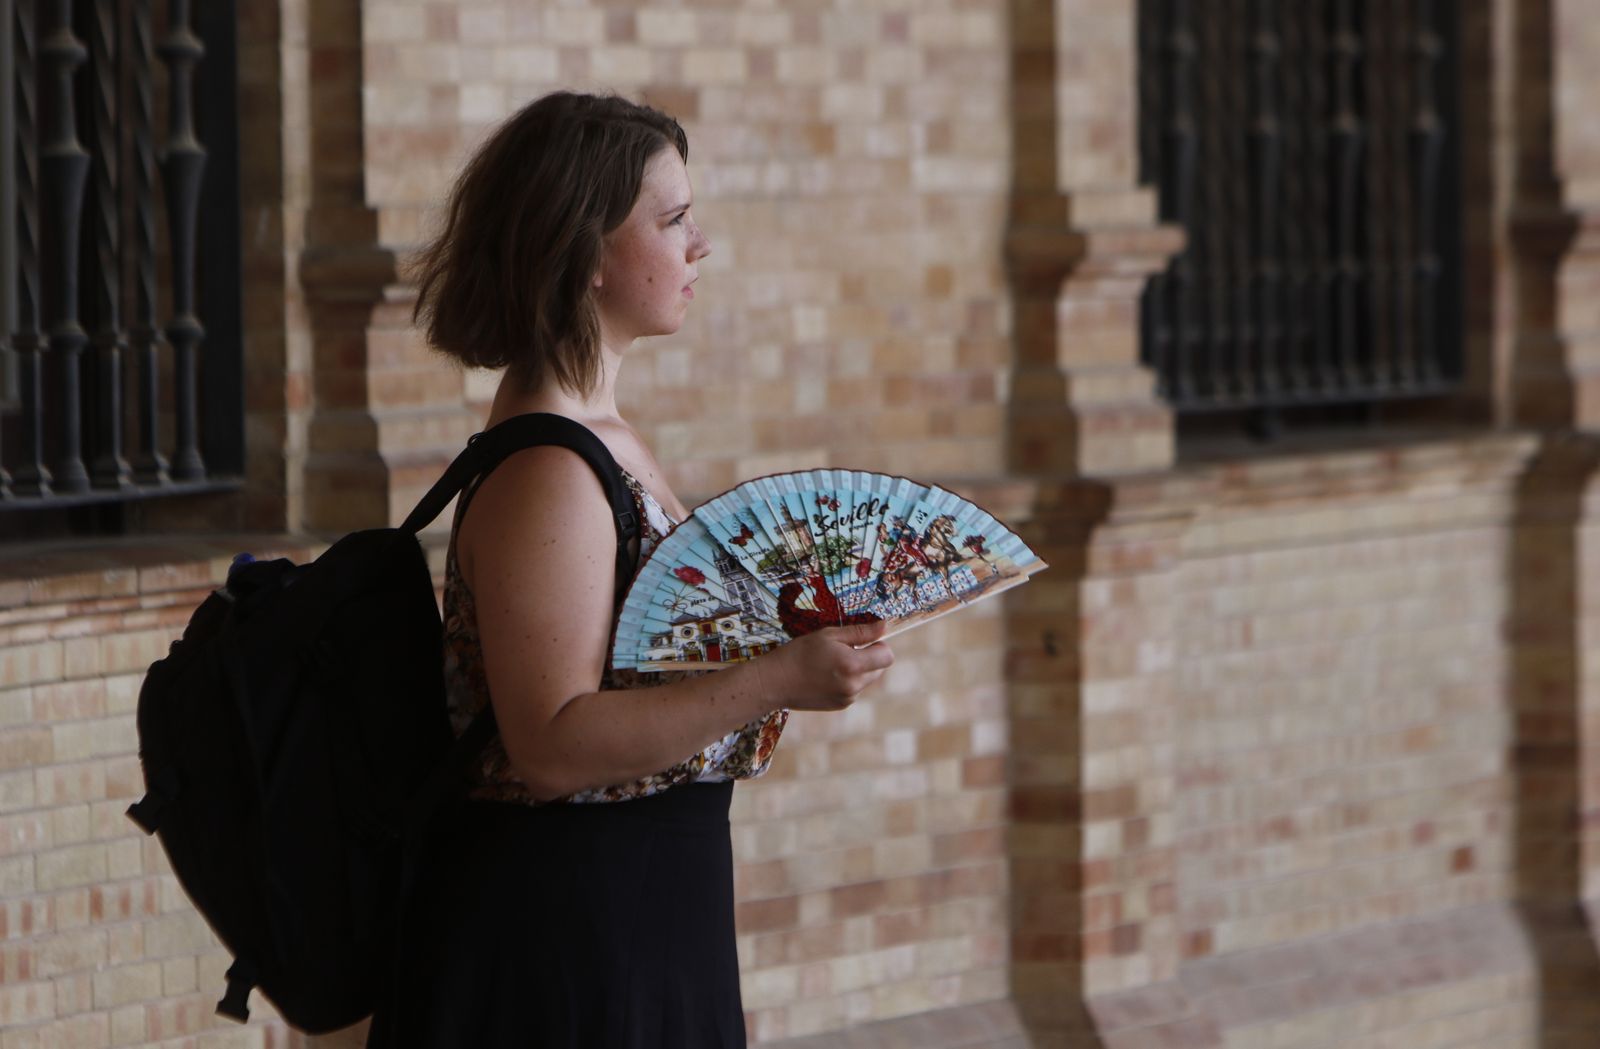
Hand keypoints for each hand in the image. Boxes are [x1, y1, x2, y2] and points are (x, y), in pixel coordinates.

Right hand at [755, 620, 894, 711]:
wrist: (775, 682)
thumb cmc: (799, 653)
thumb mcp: (829, 635)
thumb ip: (860, 632)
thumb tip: (884, 626)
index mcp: (853, 665)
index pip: (887, 657)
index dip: (879, 645)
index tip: (864, 641)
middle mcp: (854, 685)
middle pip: (879, 669)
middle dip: (869, 658)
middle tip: (844, 650)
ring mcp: (848, 698)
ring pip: (866, 680)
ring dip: (857, 670)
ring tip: (831, 664)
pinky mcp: (840, 705)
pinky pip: (854, 690)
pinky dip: (847, 681)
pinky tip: (825, 676)